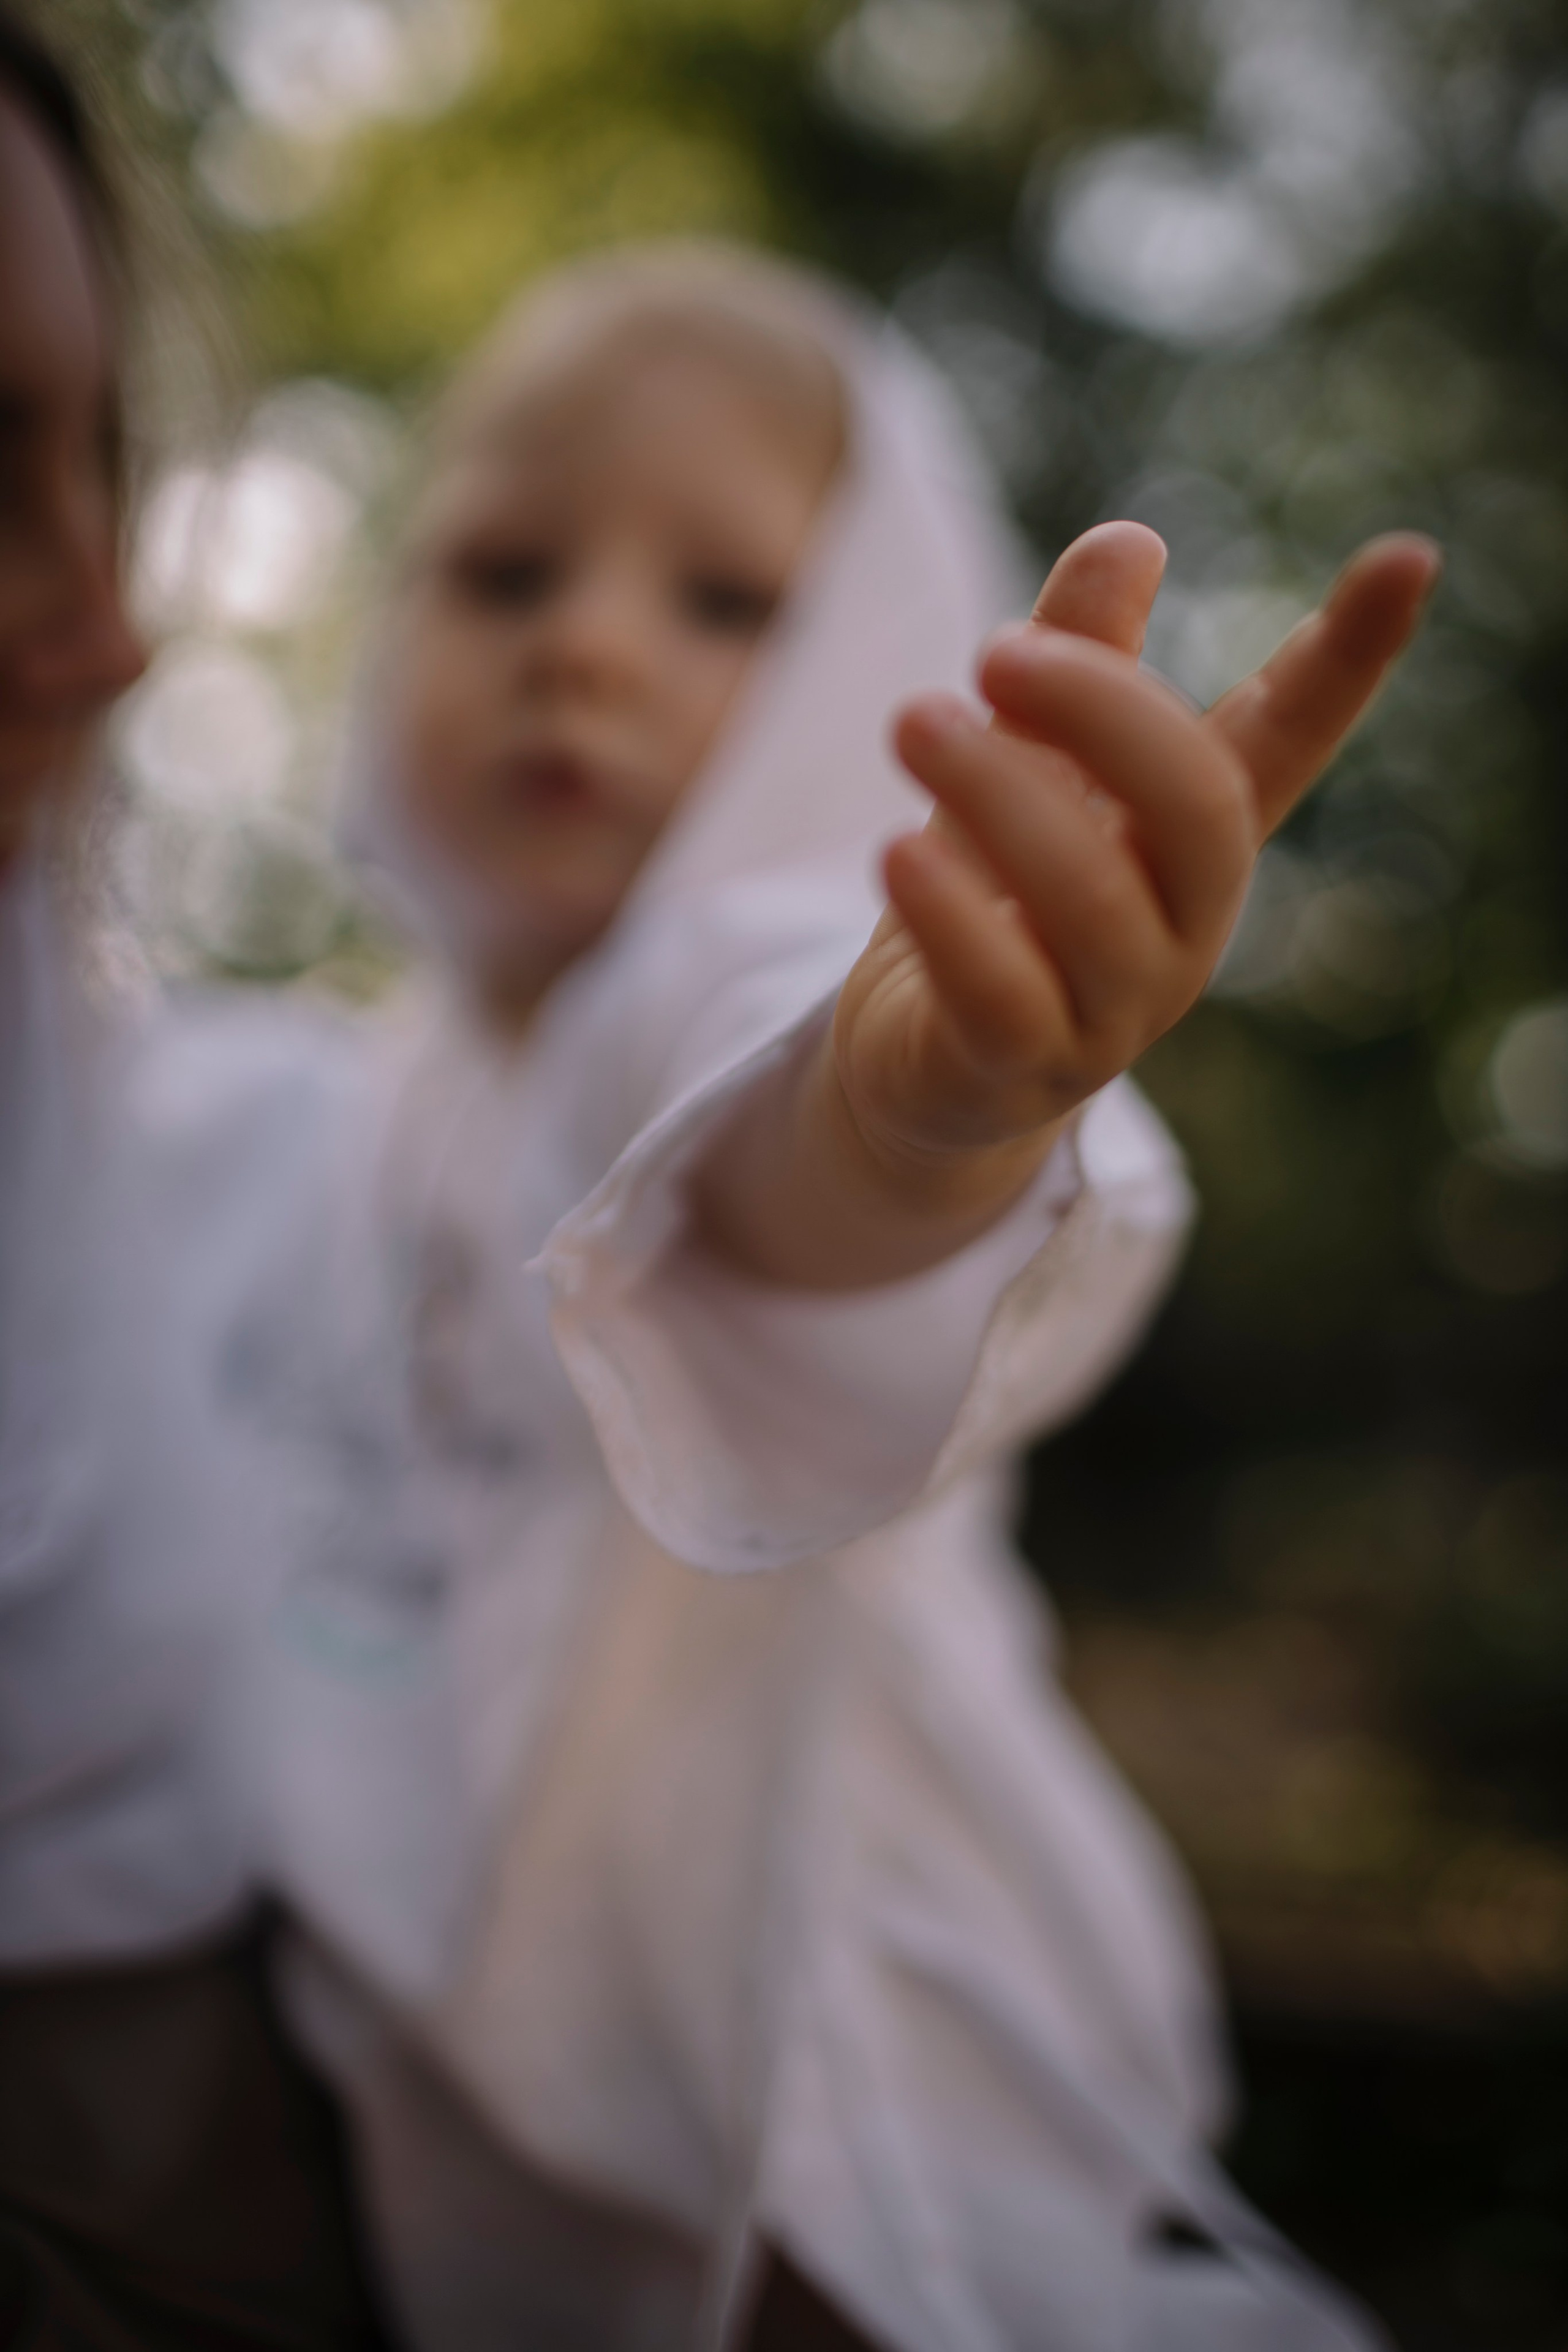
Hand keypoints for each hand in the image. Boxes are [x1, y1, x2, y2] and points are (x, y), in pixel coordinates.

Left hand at [832, 522, 1439, 1182]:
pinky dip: (952, 918)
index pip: (1286, 743)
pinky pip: (1004, 996)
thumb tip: (1132, 538)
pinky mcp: (1017, 1068)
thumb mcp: (1022, 767)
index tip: (1407, 554)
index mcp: (1189, 843)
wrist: (916, 1068)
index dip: (1346, 660)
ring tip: (914, 722)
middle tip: (995, 650)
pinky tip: (897, 855)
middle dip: (1105, 710)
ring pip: (1091, 899)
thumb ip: (1072, 661)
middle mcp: (1178, 929)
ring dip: (998, 792)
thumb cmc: (988, 899)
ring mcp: (1110, 1014)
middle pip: (1199, 810)